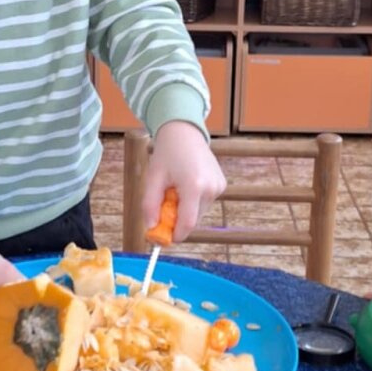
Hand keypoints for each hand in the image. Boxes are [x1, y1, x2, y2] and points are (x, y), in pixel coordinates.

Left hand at [142, 121, 225, 239]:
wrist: (185, 132)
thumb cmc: (167, 153)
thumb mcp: (153, 179)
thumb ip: (150, 206)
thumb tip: (151, 228)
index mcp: (194, 186)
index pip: (187, 223)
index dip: (175, 234)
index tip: (163, 237)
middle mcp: (211, 188)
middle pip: (193, 220)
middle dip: (177, 220)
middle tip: (164, 206)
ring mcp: (218, 186)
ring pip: (199, 213)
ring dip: (185, 209)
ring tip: (176, 189)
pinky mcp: (221, 185)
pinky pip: (204, 203)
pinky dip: (194, 201)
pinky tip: (187, 184)